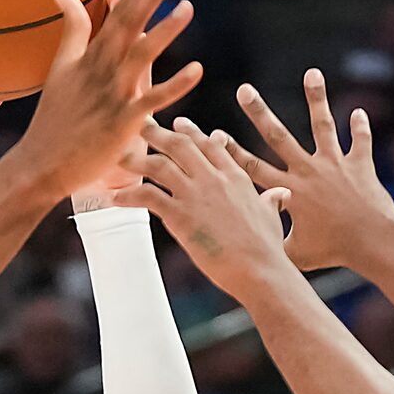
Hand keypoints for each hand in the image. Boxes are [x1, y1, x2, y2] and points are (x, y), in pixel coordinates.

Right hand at [6, 0, 202, 202]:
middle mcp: (103, 69)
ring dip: (165, 31)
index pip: (120, 12)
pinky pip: (152, 100)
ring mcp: (113, 94)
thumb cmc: (54, 119)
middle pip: (130, 22)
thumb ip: (72, 30)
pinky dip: (175, 86)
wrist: (43, 164)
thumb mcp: (61, 67)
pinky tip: (197, 70)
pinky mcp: (122, 122)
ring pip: (142, 55)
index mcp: (91, 55)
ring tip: (187, 8)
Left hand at [132, 117, 293, 299]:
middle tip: (140, 125)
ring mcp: (195, 194)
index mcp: (235, 176)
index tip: (178, 125)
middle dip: (157, 133)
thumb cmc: (267, 248)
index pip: (210, 145)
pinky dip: (127, 195)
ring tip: (118, 157)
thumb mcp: (271, 215)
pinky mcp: (180, 215)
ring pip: (159, 165)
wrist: (259, 269)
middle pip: (180, 145)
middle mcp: (213, 178)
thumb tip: (280, 195)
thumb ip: (272, 200)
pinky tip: (113, 198)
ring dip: (136, 159)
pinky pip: (147, 196)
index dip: (192, 133)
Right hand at [220, 75, 393, 273]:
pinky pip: (360, 141)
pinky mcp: (359, 164)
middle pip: (278, 135)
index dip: (230, 150)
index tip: (213, 133)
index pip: (251, 167)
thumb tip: (252, 247)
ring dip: (316, 98)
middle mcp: (308, 170)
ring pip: (322, 124)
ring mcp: (334, 163)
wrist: (371, 241)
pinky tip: (358, 111)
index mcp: (290, 190)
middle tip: (244, 89)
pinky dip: (359, 127)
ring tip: (312, 73)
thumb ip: (274, 243)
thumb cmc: (332, 252)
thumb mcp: (296, 253)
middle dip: (259, 112)